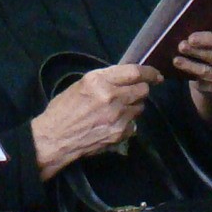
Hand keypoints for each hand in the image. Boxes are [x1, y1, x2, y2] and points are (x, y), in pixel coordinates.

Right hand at [31, 64, 159, 173]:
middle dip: (141, 90)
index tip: (156, 75)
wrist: (55, 138)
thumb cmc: (63, 109)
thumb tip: (125, 79)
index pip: (135, 72)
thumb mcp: (81, 85)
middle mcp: (112, 97)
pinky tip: (114, 124)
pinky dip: (127, 123)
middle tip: (132, 93)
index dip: (150, 72)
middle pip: (142, 90)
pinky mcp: (120, 134)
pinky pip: (134, 124)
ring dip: (133, 106)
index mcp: (100, 80)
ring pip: (140, 107)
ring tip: (118, 110)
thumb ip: (105, 80)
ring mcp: (118, 117)